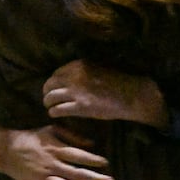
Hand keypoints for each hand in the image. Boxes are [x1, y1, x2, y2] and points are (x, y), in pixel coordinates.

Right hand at [0, 122, 112, 179]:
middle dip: (95, 178)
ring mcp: (45, 178)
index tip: (105, 163)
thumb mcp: (52, 130)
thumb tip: (91, 144)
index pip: (78, 155)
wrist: (7, 151)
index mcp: (55, 148)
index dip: (93, 160)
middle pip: (77, 173)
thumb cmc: (33, 138)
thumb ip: (72, 136)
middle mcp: (52, 164)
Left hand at [42, 59, 168, 128]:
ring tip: (50, 107)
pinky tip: (55, 114)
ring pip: (51, 97)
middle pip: (50, 84)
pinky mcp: (81, 107)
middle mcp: (75, 76)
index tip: (54, 88)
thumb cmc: (119, 81)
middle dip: (47, 92)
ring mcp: (77, 92)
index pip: (57, 72)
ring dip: (48, 103)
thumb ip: (83, 71)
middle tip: (48, 99)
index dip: (53, 82)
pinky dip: (54, 112)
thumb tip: (69, 78)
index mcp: (80, 64)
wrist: (132, 94)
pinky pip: (58, 110)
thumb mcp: (98, 68)